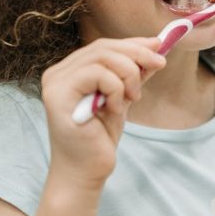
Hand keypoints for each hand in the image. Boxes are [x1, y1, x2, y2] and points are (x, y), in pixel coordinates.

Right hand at [41, 37, 165, 190]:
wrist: (86, 172)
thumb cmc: (100, 138)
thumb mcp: (122, 97)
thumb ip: (133, 73)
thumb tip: (156, 47)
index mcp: (70, 71)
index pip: (103, 46)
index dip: (133, 43)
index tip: (159, 47)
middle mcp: (58, 73)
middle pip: (102, 47)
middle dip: (137, 53)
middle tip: (159, 65)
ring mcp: (55, 83)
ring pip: (102, 57)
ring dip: (129, 74)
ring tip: (133, 97)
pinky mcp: (57, 95)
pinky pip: (98, 75)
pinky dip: (116, 88)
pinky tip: (115, 108)